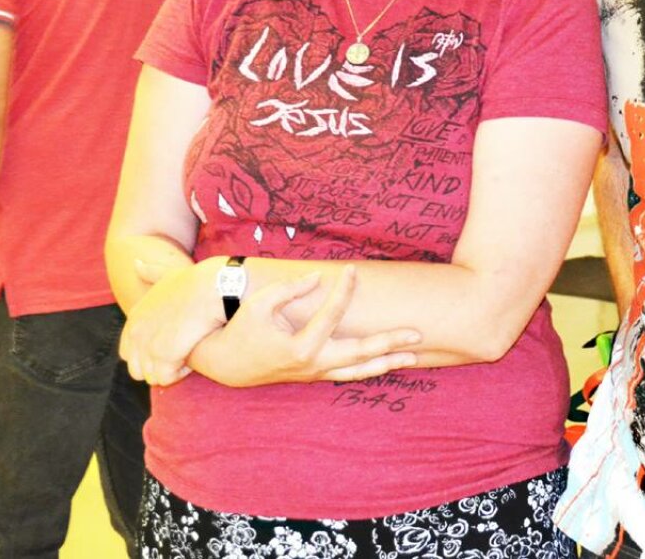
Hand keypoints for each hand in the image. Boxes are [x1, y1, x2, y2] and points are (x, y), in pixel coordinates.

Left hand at [120, 255, 225, 385]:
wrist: (215, 286)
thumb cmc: (197, 280)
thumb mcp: (167, 274)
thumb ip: (150, 273)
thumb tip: (135, 264)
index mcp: (134, 318)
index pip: (127, 354)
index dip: (149, 355)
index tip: (171, 346)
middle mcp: (136, 333)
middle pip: (138, 370)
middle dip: (158, 367)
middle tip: (181, 352)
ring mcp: (147, 345)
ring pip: (153, 377)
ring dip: (171, 370)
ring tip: (189, 352)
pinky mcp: (164, 356)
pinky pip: (167, 378)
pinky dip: (181, 372)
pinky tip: (194, 355)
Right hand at [187, 266, 421, 387]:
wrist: (227, 364)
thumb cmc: (243, 329)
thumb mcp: (260, 305)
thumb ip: (290, 290)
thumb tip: (320, 278)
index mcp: (300, 347)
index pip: (331, 315)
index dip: (343, 290)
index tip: (353, 270)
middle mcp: (313, 364)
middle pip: (360, 354)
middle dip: (389, 343)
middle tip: (417, 333)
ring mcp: (316, 373)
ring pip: (358, 371)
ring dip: (387, 363)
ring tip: (414, 357)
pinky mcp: (315, 374)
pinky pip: (349, 372)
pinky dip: (370, 368)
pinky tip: (389, 361)